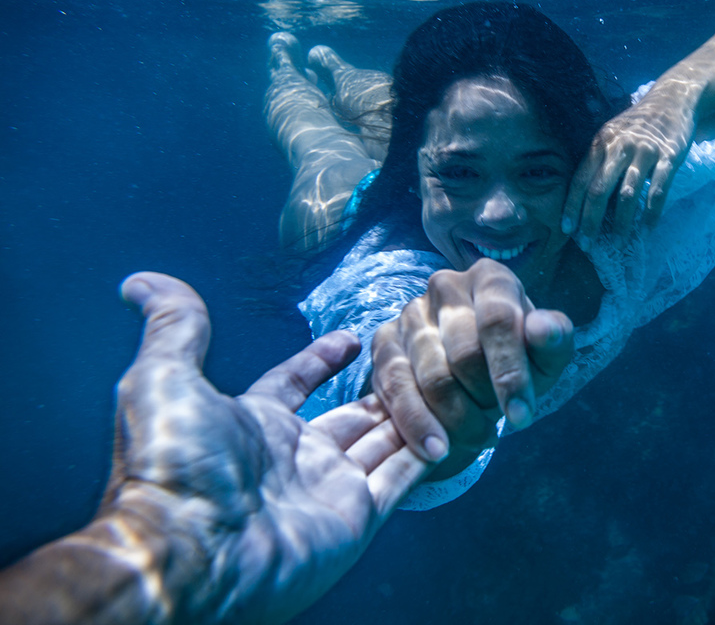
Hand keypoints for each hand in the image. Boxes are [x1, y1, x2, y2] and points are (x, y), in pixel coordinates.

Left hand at [108, 272, 428, 623]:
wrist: (192, 550)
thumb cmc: (173, 465)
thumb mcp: (164, 379)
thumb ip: (174, 328)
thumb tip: (140, 282)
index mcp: (253, 423)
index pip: (295, 383)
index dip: (321, 358)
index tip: (352, 337)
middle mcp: (295, 456)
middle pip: (350, 414)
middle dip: (380, 387)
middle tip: (415, 359)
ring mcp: (329, 487)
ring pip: (384, 439)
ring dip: (412, 411)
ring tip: (447, 381)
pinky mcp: (358, 516)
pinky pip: (403, 475)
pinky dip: (428, 449)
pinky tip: (454, 422)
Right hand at [371, 259, 574, 480]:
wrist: (471, 376)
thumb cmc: (514, 362)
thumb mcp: (545, 356)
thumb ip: (555, 340)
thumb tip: (543, 329)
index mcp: (491, 278)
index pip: (498, 320)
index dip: (510, 373)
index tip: (521, 418)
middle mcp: (446, 286)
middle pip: (464, 353)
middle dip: (484, 399)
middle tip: (496, 425)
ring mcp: (411, 313)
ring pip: (432, 377)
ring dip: (457, 419)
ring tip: (476, 435)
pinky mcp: (384, 343)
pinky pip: (397, 389)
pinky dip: (418, 426)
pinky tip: (438, 449)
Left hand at [561, 80, 696, 245]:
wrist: (673, 98)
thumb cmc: (638, 123)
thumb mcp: (612, 133)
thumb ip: (599, 159)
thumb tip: (584, 197)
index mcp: (601, 142)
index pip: (580, 180)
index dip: (572, 207)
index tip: (567, 230)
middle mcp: (619, 147)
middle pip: (599, 191)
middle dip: (591, 221)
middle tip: (587, 245)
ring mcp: (645, 152)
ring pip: (628, 195)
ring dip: (622, 223)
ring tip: (618, 243)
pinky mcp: (669, 156)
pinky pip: (658, 191)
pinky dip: (651, 214)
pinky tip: (647, 230)